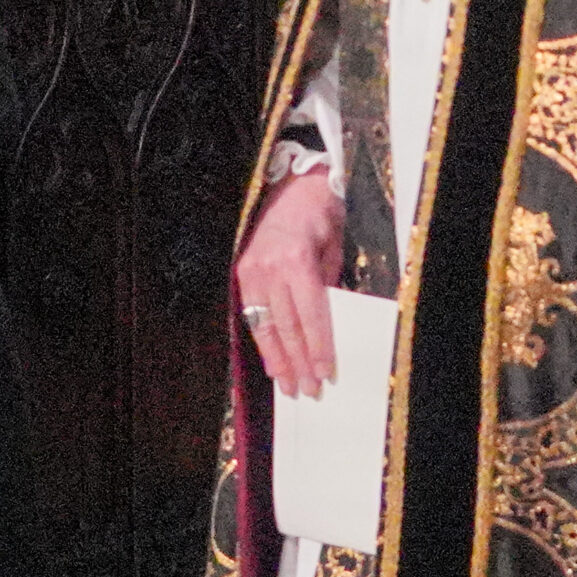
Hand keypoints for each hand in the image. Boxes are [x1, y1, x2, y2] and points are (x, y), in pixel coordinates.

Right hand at [236, 169, 344, 397]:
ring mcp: (251, 270)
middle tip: (309, 391)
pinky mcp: (242, 272)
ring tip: (289, 386)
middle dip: (299, 362)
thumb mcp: (334, 251)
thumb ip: (328, 289)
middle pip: (286, 326)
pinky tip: (272, 362)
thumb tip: (327, 330)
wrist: (294, 185)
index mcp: (297, 261)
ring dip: (278, 360)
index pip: (310, 316)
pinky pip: (253, 314)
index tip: (326, 374)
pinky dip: (263, 341)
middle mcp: (270, 267)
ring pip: (265, 325)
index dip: (318, 348)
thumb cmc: (322, 215)